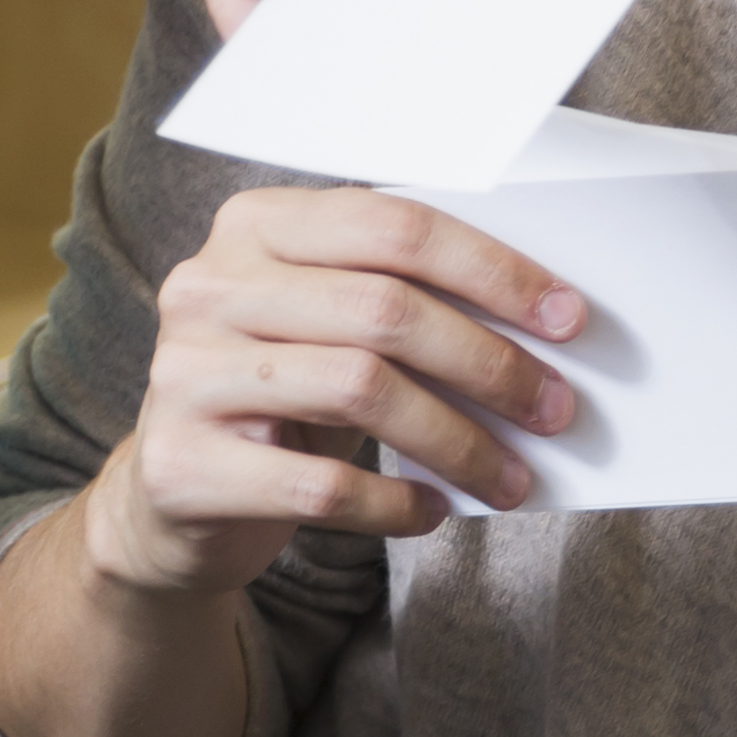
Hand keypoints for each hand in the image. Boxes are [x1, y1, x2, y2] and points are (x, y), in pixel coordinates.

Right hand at [89, 184, 590, 598]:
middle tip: (554, 408)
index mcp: (254, 225)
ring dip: (458, 441)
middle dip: (489, 362)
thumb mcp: (326, 327)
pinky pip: (320, 486)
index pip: (392, 224)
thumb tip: (541, 328)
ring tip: (510, 476)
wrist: (170, 499)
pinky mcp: (182, 467)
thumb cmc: (280, 396)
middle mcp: (209, 286)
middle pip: (385, 309)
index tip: (565, 318)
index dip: (491, 269)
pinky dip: (394, 505)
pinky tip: (432, 512)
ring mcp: (186, 374)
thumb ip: (400, 302)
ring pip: (360, 391)